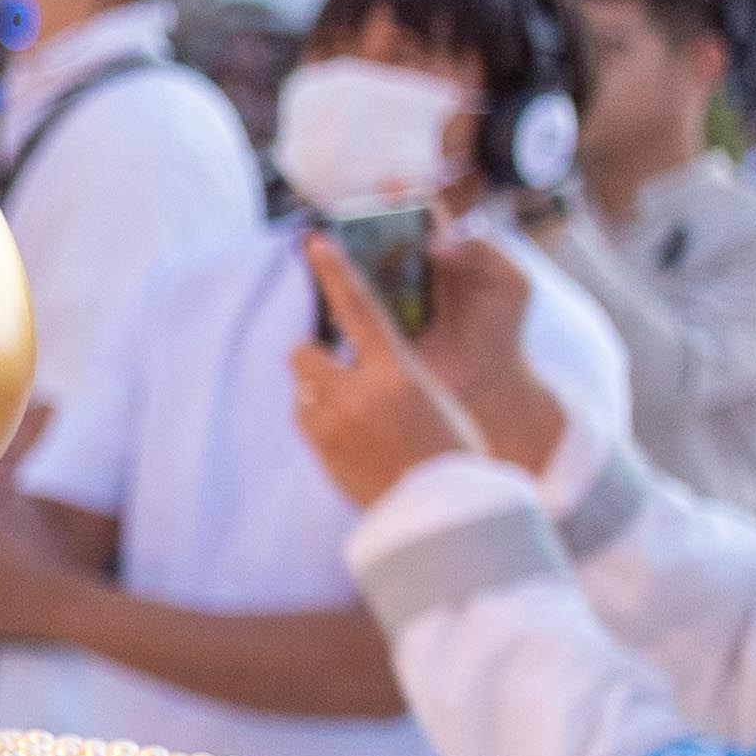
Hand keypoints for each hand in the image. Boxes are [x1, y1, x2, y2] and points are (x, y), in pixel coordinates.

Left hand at [293, 230, 558, 503]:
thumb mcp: (435, 400)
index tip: (313, 242)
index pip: (360, 308)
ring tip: (358, 419)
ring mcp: (332, 425)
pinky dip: (320, 423)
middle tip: (338, 371)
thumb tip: (357, 365)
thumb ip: (392, 377)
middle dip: (314, 358)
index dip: (335, 271)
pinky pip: (307, 423)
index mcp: (399, 373)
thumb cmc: (453, 452)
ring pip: (302, 391)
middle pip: (303, 353)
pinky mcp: (319, 451)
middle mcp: (358, 393)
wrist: (444, 513)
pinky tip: (351, 442)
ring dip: (318, 394)